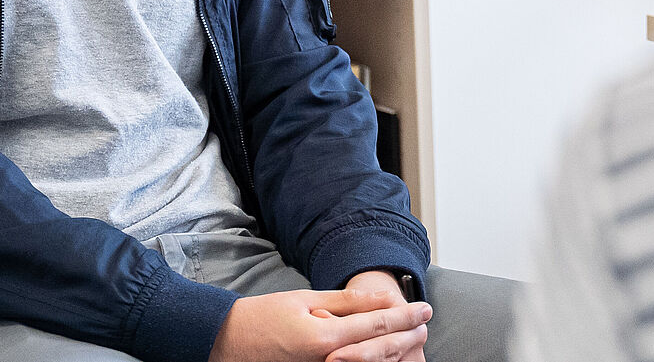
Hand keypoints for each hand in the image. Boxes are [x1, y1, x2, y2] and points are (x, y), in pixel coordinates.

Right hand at [206, 286, 429, 361]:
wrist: (227, 343)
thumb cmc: (263, 317)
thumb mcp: (305, 299)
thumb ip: (346, 302)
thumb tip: (382, 298)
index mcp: (324, 338)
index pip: (376, 326)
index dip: (404, 317)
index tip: (425, 309)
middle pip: (379, 349)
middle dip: (406, 335)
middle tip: (426, 322)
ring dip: (394, 350)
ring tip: (413, 336)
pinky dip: (372, 361)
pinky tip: (385, 351)